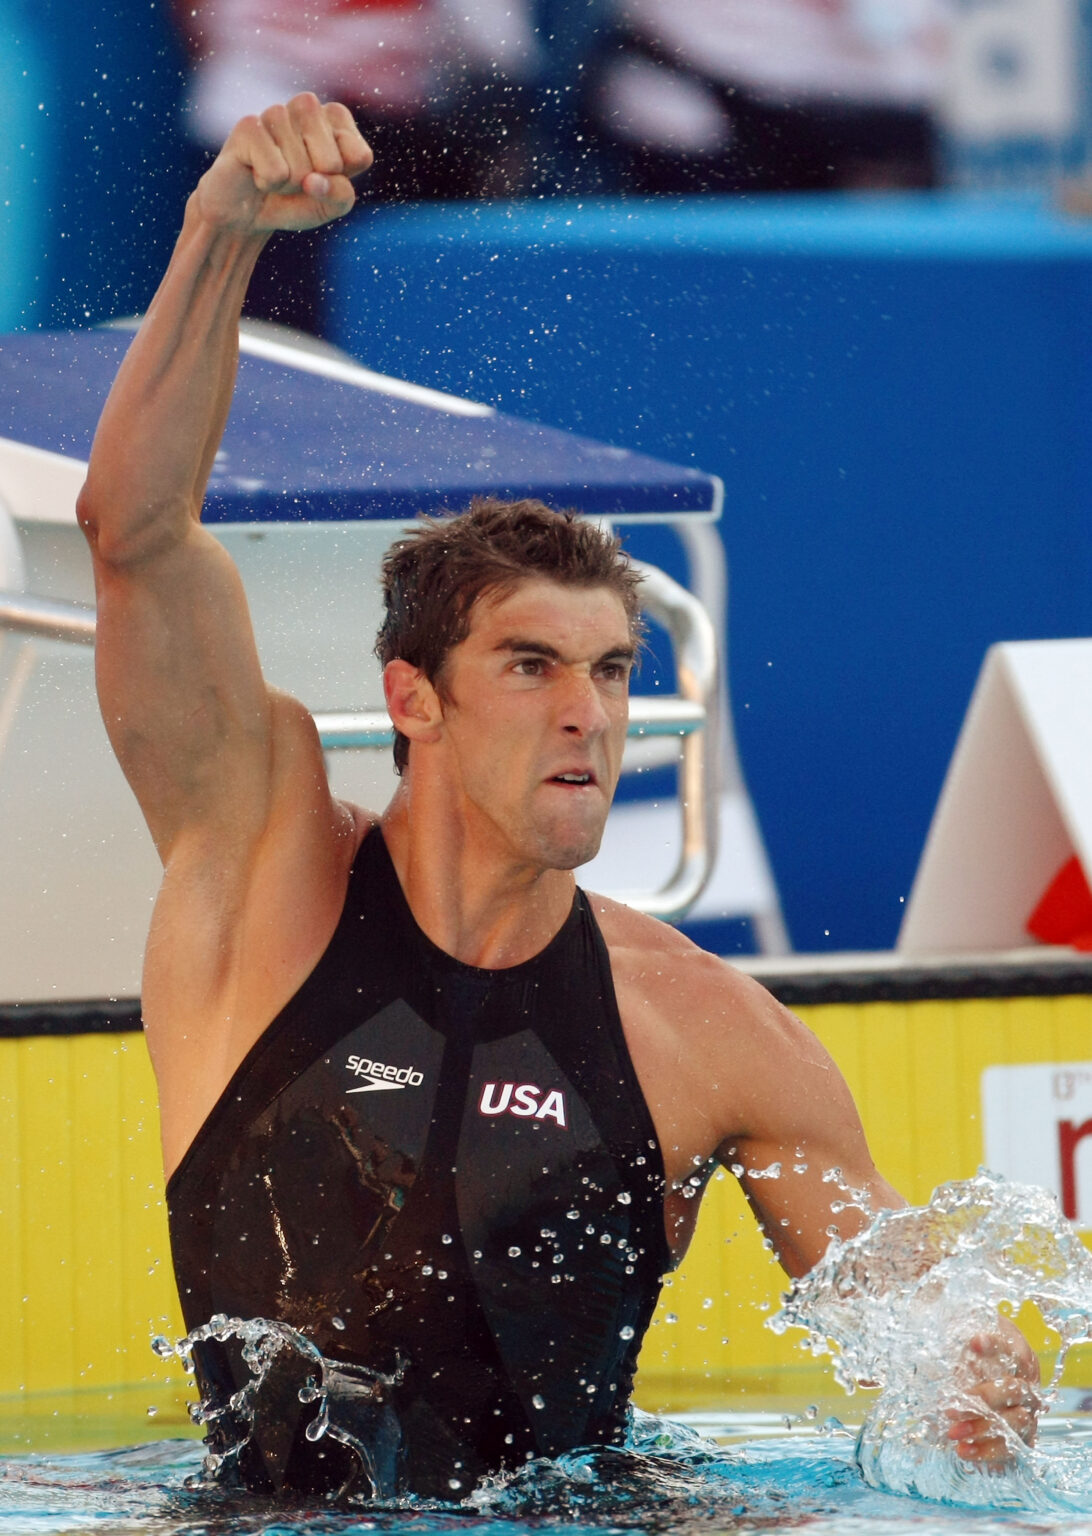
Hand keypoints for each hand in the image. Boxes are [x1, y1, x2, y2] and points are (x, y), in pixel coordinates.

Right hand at [193, 93, 372, 235]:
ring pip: (301, 169)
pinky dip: (267, 183)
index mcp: (336, 118)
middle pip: (331, 162)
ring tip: (275, 175)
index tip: (323, 177)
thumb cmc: (293, 201)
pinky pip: (275, 171)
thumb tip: (314, 181)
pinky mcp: (249, 125)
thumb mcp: (330, 205)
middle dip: (314, 184)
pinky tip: (256, 172)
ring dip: (288, 185)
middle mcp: (308, 107)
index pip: (359, 156)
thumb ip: (341, 196)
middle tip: (295, 179)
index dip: (341, 180)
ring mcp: (277, 112)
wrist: (246, 211)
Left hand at [946, 1324, 1041, 1464]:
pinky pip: (1013, 1449)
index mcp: (1019, 1357)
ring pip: (1018, 1422)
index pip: (1014, 1349)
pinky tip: (964, 1451)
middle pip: (1014, 1390)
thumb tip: (943, 1337)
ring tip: (952, 1433)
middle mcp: (1029, 1386)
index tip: (974, 1342)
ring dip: (983, 1428)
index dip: (997, 1346)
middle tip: (950, 1408)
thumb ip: (961, 1347)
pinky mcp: (1022, 1439)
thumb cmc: (972, 1363)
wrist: (982, 1396)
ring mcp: (1029, 1414)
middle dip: (983, 1398)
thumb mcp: (965, 1350)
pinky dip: (988, 1451)